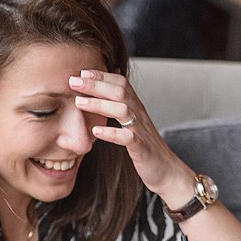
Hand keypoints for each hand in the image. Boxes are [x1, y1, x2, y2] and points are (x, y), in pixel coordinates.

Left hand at [70, 70, 195, 202]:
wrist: (168, 170)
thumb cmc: (146, 146)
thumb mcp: (134, 122)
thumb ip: (122, 105)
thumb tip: (110, 86)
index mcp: (136, 107)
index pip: (120, 82)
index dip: (101, 75)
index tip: (81, 71)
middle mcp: (139, 114)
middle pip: (120, 91)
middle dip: (96, 84)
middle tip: (73, 81)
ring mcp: (141, 130)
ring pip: (123, 110)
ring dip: (100, 104)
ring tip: (79, 102)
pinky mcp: (142, 148)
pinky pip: (128, 137)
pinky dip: (111, 133)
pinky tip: (96, 131)